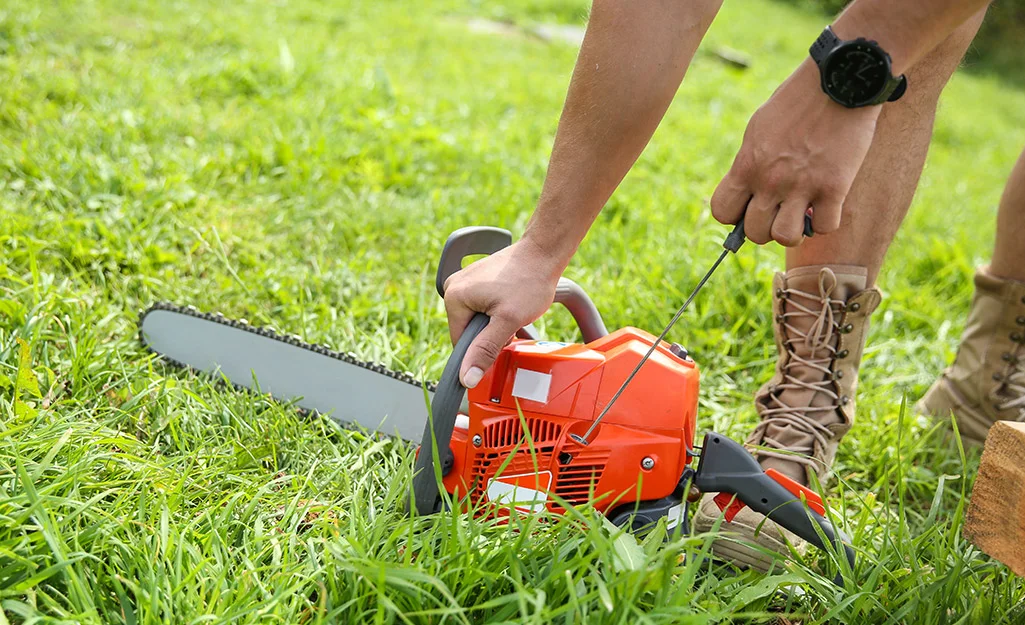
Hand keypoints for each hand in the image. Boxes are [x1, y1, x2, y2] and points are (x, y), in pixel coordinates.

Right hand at [443, 238, 563, 387]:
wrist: (543, 254)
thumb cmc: (529, 282)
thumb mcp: (508, 321)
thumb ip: (485, 350)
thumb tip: (467, 377)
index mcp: (454, 297)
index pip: (460, 342)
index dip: (482, 349)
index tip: (502, 340)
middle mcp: (453, 287)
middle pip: (469, 331)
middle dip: (491, 334)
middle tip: (511, 321)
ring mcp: (465, 281)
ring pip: (477, 320)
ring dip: (496, 323)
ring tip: (513, 309)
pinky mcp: (476, 279)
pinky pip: (482, 306)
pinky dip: (497, 310)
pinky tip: (511, 302)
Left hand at [710, 60, 880, 245]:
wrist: (841, 79)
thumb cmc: (798, 100)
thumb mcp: (759, 128)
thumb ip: (751, 162)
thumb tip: (748, 192)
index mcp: (747, 164)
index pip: (722, 211)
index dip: (734, 216)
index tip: (749, 207)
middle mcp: (770, 179)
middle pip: (754, 233)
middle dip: (766, 227)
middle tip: (780, 211)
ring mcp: (802, 185)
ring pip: (786, 237)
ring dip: (794, 231)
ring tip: (802, 213)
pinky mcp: (835, 187)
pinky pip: (825, 227)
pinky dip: (827, 221)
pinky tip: (828, 204)